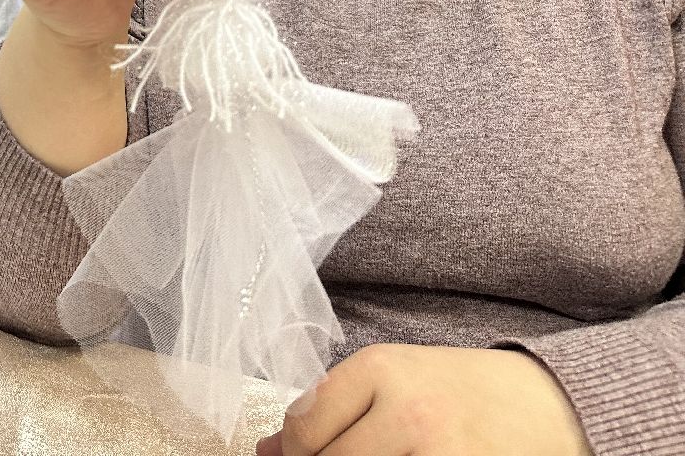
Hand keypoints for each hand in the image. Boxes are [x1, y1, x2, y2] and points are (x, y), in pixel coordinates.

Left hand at [257, 344, 591, 455]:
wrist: (549, 403)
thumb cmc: (460, 390)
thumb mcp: (393, 377)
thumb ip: (331, 408)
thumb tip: (267, 451)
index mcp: (381, 369)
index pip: (304, 426)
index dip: (292, 451)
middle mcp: (408, 412)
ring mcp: (440, 455)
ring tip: (381, 455)